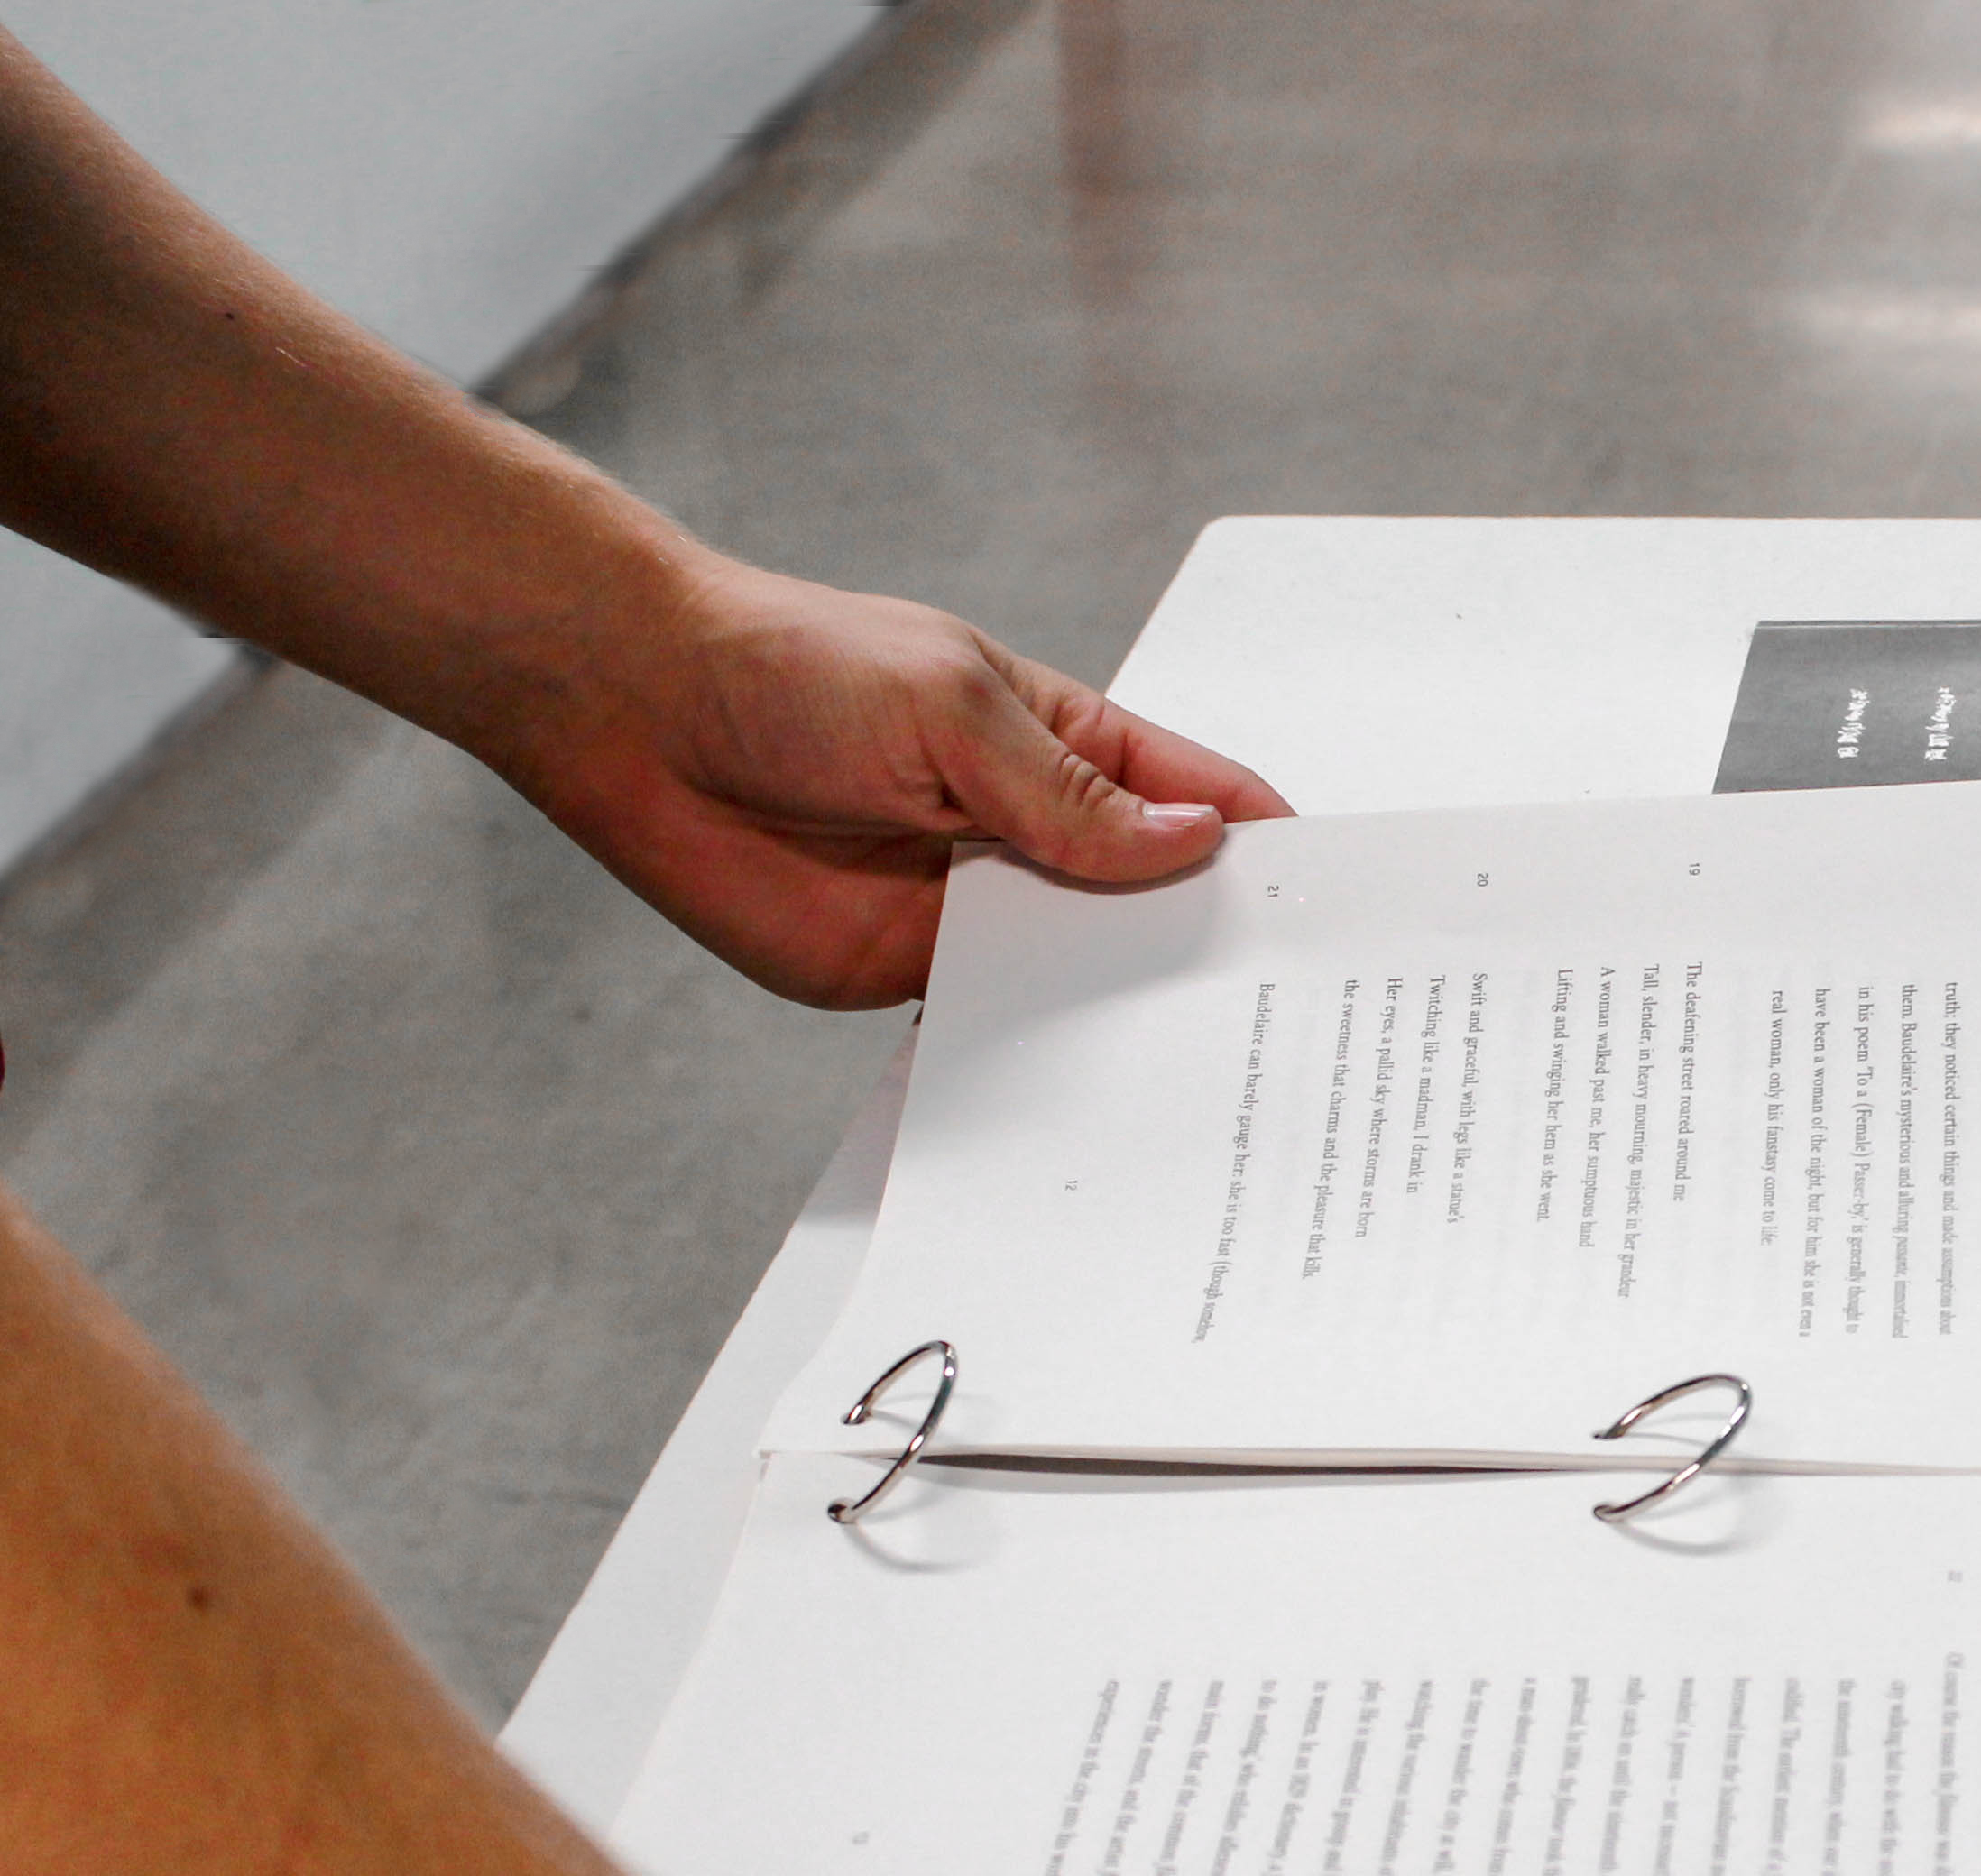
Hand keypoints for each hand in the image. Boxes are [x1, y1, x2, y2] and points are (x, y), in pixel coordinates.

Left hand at [499, 556, 1288, 1010]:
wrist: (636, 717)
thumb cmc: (791, 670)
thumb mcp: (951, 713)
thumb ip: (1067, 800)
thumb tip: (1194, 850)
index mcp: (1077, 750)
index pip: (1208, 806)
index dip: (1278, 853)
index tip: (1344, 913)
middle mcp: (1043, 838)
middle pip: (1163, 909)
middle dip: (1222, 956)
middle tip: (1298, 1026)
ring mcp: (982, 912)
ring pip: (1087, 981)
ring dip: (1133, 1021)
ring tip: (1212, 1079)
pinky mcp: (911, 976)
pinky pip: (994, 1029)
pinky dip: (1034, 1063)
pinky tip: (1082, 1099)